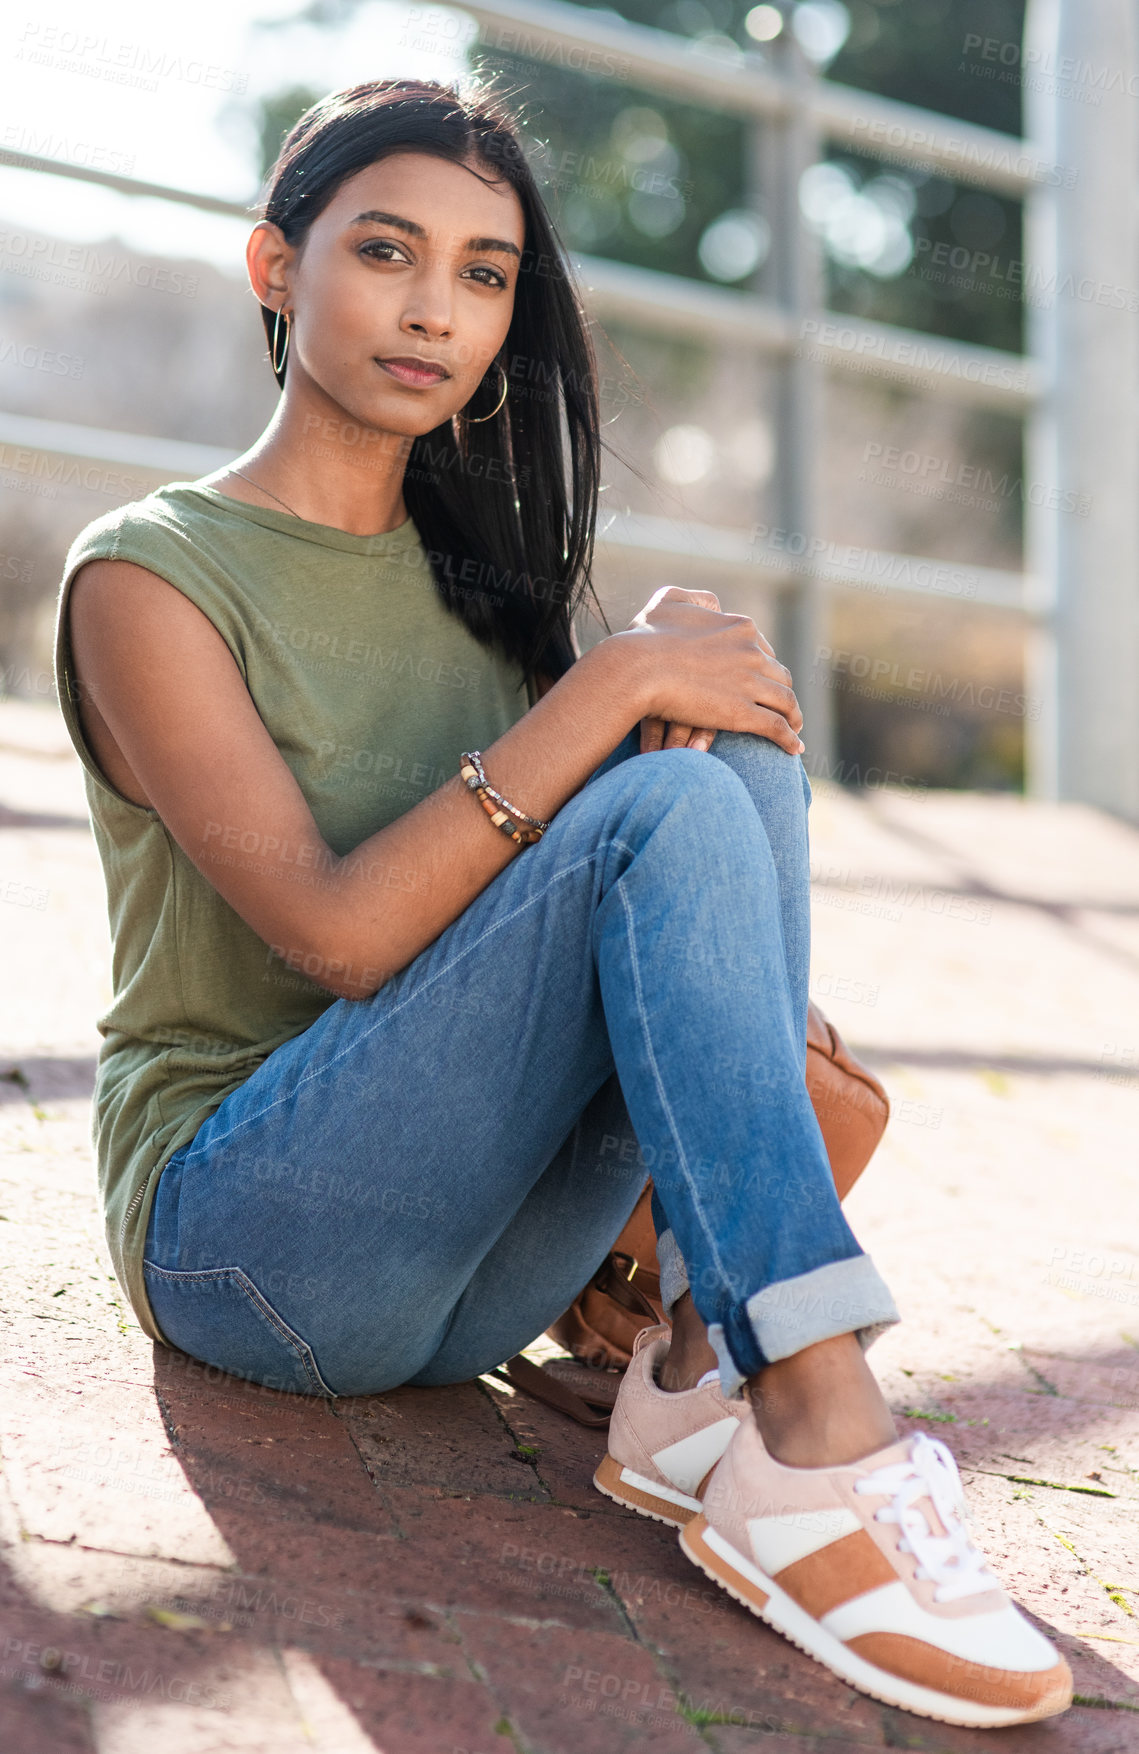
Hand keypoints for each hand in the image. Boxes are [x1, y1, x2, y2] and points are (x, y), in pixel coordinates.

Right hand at [624, 585, 803, 756]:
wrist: (636, 668)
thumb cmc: (643, 638)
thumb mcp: (667, 602)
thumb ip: (691, 598)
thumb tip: (710, 602)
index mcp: (739, 627)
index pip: (764, 650)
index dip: (766, 668)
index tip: (766, 680)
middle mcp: (751, 652)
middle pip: (779, 676)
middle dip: (783, 692)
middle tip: (785, 707)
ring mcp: (750, 683)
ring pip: (785, 702)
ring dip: (792, 717)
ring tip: (793, 730)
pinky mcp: (743, 713)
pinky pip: (776, 727)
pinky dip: (788, 739)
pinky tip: (792, 749)